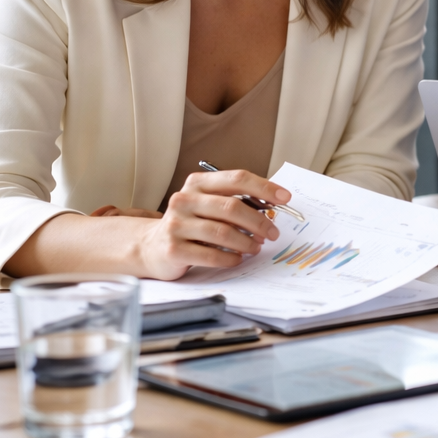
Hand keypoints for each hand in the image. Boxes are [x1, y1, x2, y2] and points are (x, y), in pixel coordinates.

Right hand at [134, 169, 291, 279]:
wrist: (152, 246)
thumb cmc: (191, 223)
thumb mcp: (209, 204)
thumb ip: (236, 201)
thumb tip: (275, 206)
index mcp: (197, 183)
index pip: (237, 179)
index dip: (264, 187)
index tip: (286, 198)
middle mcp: (184, 200)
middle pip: (232, 207)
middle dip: (259, 221)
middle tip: (273, 233)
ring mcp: (176, 224)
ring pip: (223, 232)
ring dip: (247, 242)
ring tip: (257, 247)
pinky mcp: (174, 249)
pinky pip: (211, 255)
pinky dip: (231, 258)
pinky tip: (238, 259)